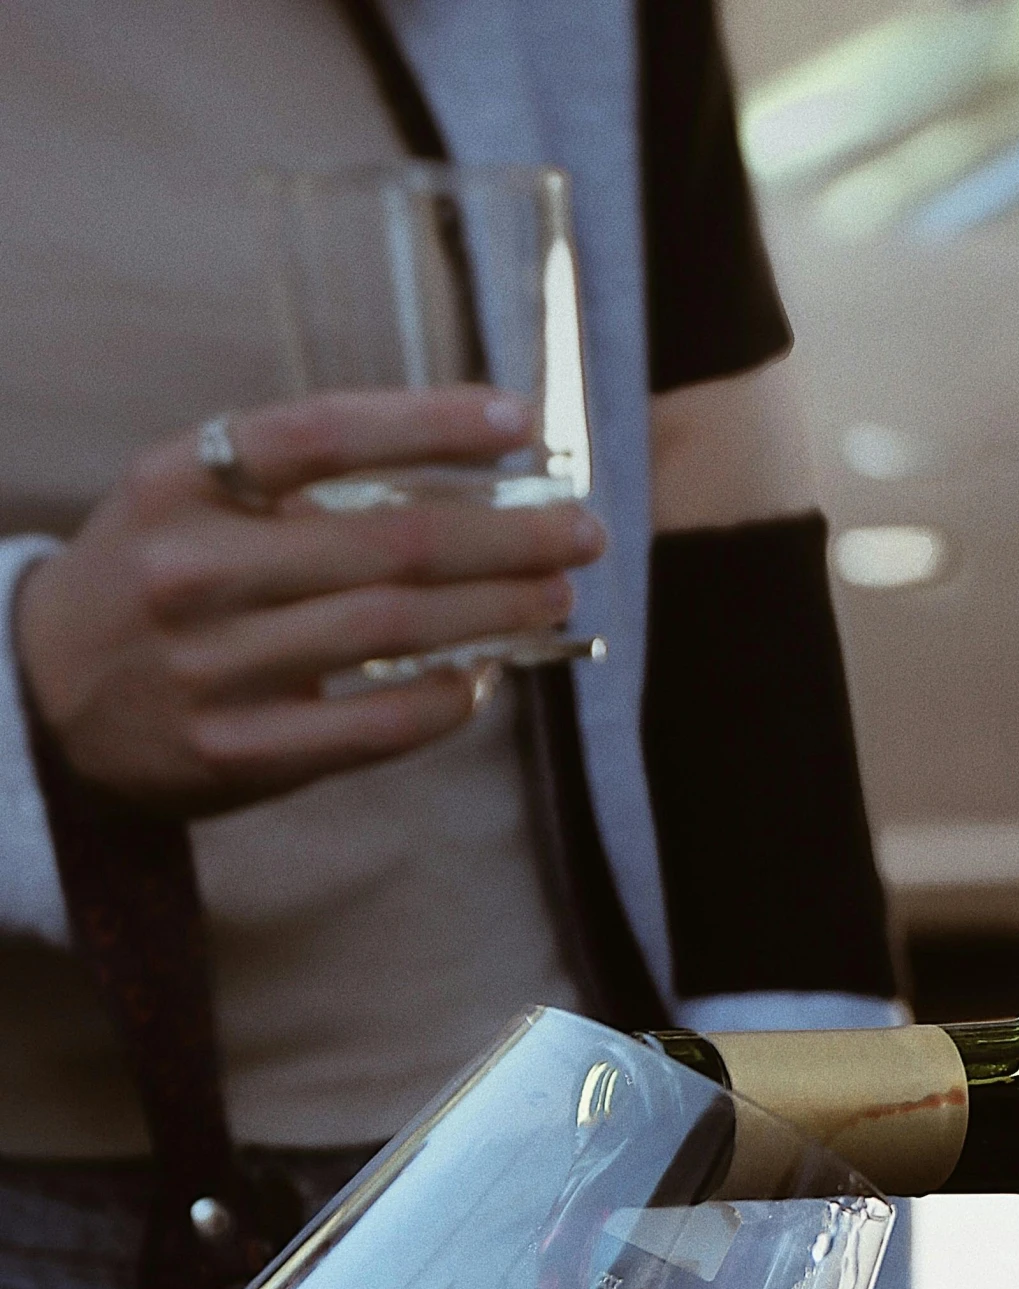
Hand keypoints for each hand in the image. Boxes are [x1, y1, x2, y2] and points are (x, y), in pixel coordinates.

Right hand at [15, 385, 604, 816]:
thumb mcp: (185, 500)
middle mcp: (195, 568)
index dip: (433, 422)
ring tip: (553, 595)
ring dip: (494, 612)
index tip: (523, 422)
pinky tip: (486, 676)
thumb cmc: (148, 583)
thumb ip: (292, 486)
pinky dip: (445, 698)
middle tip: (581, 533)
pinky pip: (373, 723)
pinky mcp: (238, 753)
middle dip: (505, 536)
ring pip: (392, 631)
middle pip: (386, 542)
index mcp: (181, 481)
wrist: (40, 700)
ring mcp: (215, 668)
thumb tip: (461, 480)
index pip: (325, 432)